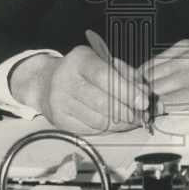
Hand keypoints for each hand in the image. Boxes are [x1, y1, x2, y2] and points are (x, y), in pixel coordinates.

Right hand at [9, 48, 148, 133]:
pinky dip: (107, 129)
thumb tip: (143, 91)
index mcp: (79, 60)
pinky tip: (114, 123)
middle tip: (142, 116)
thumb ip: (125, 74)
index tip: (143, 102)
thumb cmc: (82, 71)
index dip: (127, 91)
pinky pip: (90, 130)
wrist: (45, 81)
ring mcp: (59, 101)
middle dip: (127, 112)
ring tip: (132, 120)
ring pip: (98, 120)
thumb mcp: (103, 61)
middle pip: (102, 102)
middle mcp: (65, 79)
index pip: (105, 77)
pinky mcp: (59, 119)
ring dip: (120, 124)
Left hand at [140, 40, 188, 112]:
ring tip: (147, 118)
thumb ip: (185, 65)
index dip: (140, 84)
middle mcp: (180, 60)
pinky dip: (156, 115)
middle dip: (139, 96)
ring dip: (146, 107)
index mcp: (183, 48)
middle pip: (144, 80)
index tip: (140, 95)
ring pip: (149, 94)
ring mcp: (184, 77)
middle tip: (140, 110)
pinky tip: (157, 121)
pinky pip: (162, 107)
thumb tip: (169, 82)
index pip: (148, 66)